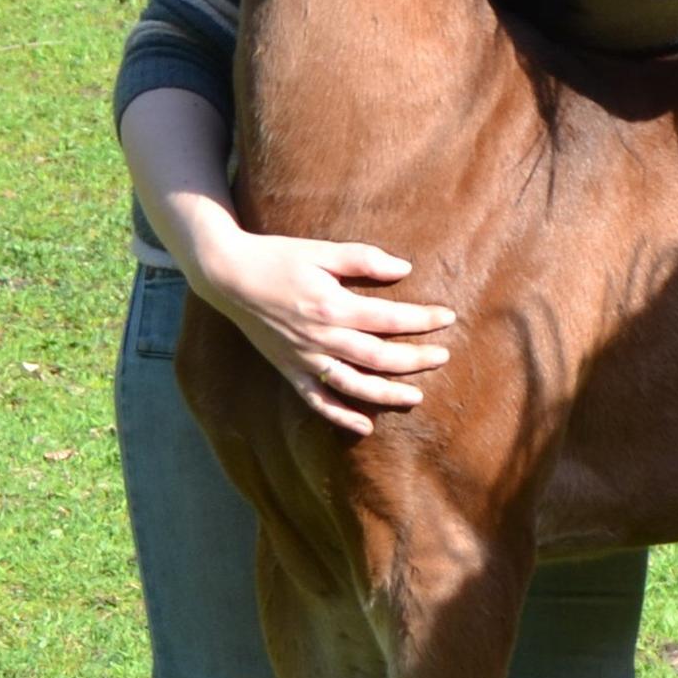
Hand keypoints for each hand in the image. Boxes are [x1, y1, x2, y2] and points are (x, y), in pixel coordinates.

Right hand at [198, 230, 454, 434]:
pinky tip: (365, 426)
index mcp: (331, 306)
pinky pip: (318, 401)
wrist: (229, 277)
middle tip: (443, 357)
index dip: (421, 319)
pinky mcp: (290, 371)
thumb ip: (363, 259)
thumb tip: (404, 268)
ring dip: (386, 394)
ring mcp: (304, 359)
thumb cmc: (279, 257)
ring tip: (416, 396)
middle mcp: (320, 338)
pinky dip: (341, 416)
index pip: (388, 318)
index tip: (447, 317)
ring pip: (352, 386)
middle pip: (377, 356)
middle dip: (414, 359)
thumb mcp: (322, 251)